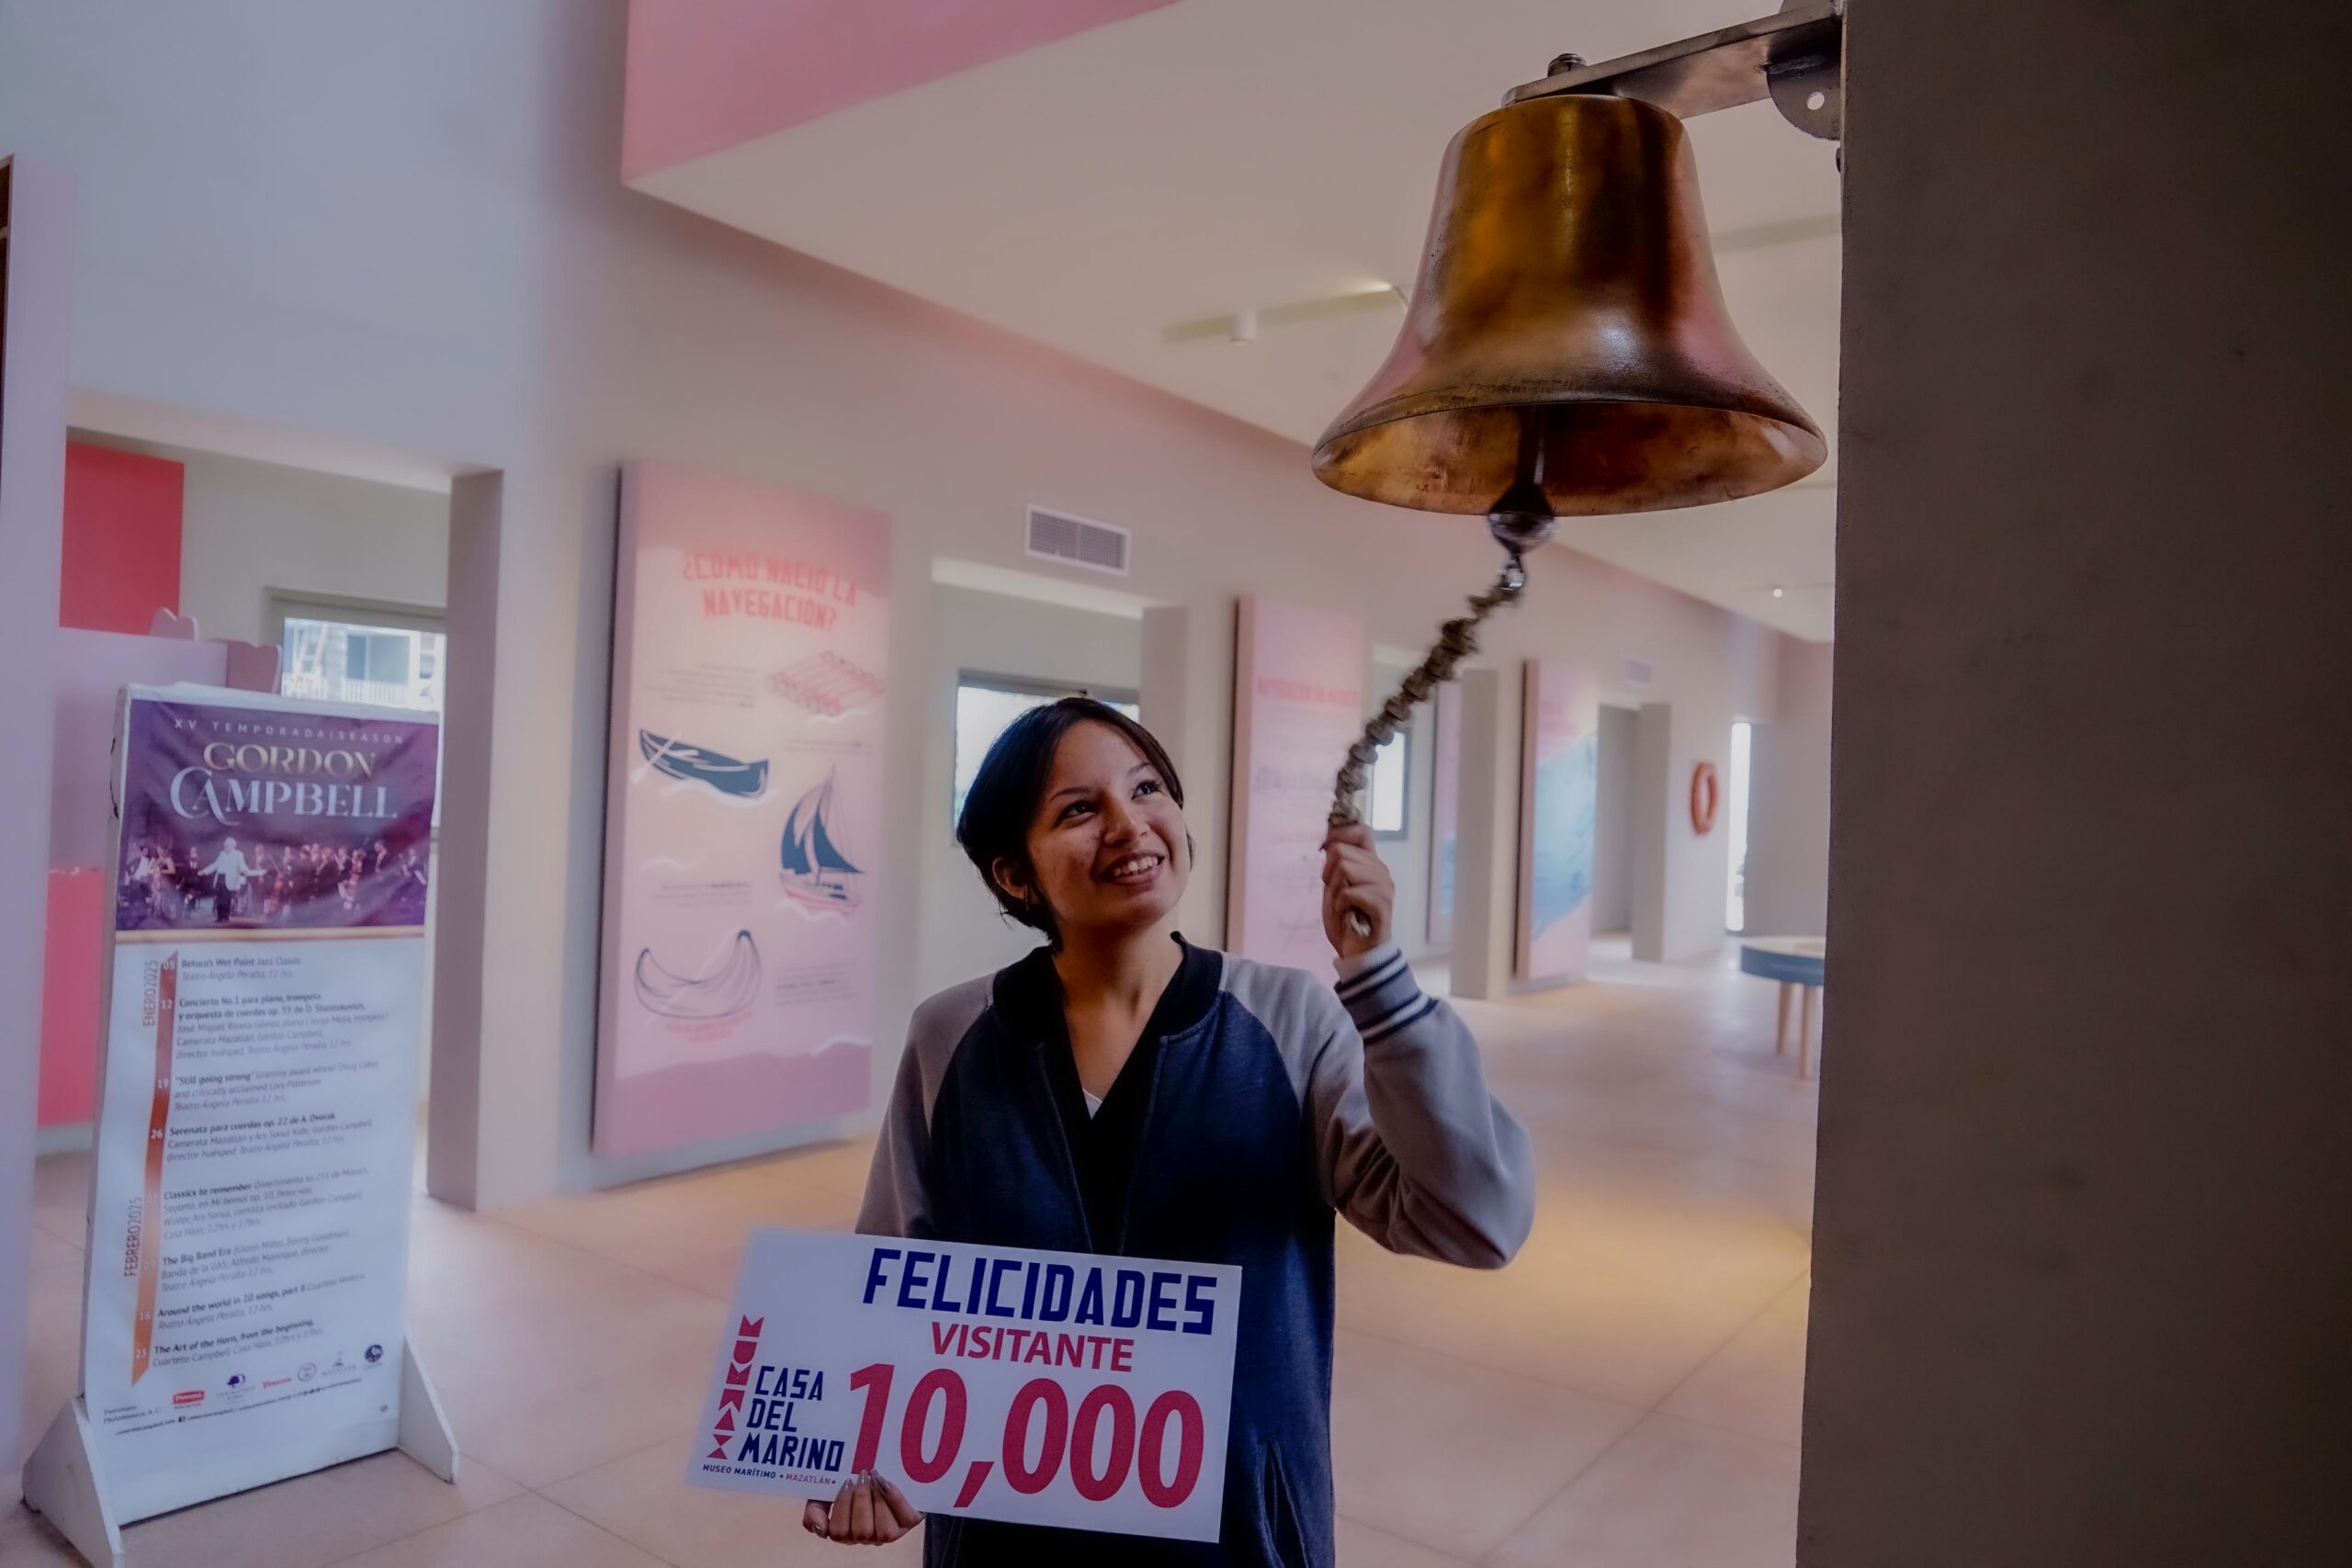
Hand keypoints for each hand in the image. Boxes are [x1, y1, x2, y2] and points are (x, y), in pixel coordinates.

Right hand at [803, 1469, 921, 1546]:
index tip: (846, 1481)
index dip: (841, 1507)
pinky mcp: (910, 1521)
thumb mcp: (828, 1490)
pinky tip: (887, 1482)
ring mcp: (891, 1531)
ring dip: (878, 1501)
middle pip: (861, 1533)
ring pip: (883, 1532)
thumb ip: (815, 1510)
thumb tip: (819, 1530)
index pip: (837, 1533)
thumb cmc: (855, 1481)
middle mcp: (868, 1536)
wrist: (890, 1465)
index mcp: (846, 1530)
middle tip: (861, 1476)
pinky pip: (904, 1518)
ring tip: (875, 1478)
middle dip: (860, 1500)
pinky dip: (894, 1498)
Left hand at [1321, 824, 1392, 960]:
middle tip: (1335, 894)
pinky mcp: (1382, 905)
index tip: (1322, 849)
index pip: (1362, 831)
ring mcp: (1384, 887)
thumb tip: (1328, 842)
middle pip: (1342, 851)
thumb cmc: (1345, 919)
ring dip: (1335, 890)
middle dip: (1328, 873)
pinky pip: (1350, 892)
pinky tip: (1346, 914)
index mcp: (1371, 863)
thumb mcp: (1334, 886)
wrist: (1357, 952)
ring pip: (1345, 868)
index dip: (1339, 834)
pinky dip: (1340, 904)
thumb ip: (1335, 864)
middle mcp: (1381, 871)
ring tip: (1342, 905)